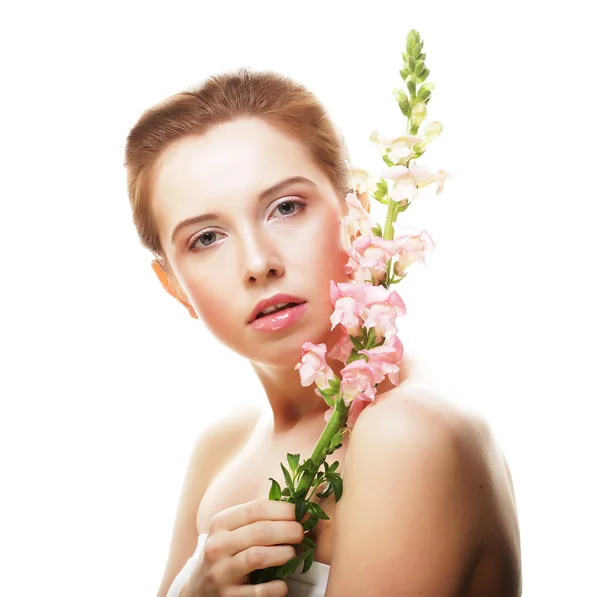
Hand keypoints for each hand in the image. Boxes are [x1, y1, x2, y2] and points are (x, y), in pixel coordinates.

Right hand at [183, 499, 303, 595]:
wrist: (198, 589)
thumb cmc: (225, 553)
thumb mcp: (231, 531)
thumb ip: (256, 519)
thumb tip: (296, 510)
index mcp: (220, 523)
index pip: (257, 508)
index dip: (284, 509)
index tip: (301, 513)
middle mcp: (217, 546)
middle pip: (261, 531)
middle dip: (289, 530)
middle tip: (301, 532)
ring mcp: (220, 573)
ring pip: (258, 557)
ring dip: (284, 554)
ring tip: (293, 553)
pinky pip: (260, 591)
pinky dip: (277, 586)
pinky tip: (282, 583)